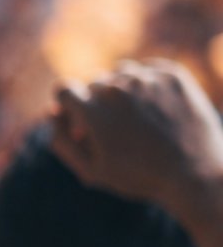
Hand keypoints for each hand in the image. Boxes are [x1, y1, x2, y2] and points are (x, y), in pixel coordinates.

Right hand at [50, 59, 222, 219]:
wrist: (195, 174)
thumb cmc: (139, 177)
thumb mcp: (91, 170)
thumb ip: (62, 141)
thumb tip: (51, 111)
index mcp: (93, 112)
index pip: (64, 89)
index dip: (68, 104)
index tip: (80, 119)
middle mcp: (117, 89)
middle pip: (94, 84)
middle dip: (97, 104)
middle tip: (113, 130)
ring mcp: (147, 79)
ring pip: (120, 74)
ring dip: (122, 91)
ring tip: (135, 119)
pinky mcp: (173, 75)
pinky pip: (148, 70)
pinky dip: (146, 86)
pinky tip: (155, 110)